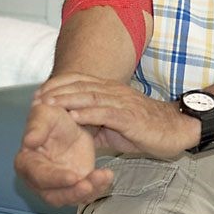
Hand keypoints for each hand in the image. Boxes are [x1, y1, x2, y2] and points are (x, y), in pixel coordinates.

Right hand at [14, 100, 113, 206]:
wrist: (71, 121)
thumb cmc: (52, 117)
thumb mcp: (44, 113)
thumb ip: (36, 126)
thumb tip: (28, 141)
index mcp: (27, 163)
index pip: (38, 175)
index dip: (55, 178)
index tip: (73, 177)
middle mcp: (40, 180)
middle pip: (53, 195)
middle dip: (72, 192)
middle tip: (89, 185)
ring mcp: (59, 185)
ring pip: (72, 197)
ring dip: (88, 191)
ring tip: (104, 177)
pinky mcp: (77, 184)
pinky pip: (87, 193)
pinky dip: (99, 187)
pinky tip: (108, 176)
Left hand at [36, 73, 197, 158]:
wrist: (177, 130)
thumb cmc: (147, 128)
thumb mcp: (117, 125)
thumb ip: (97, 124)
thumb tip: (75, 130)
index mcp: (111, 91)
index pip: (81, 82)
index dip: (59, 85)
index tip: (39, 93)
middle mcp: (115, 92)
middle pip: (81, 87)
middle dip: (56, 91)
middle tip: (35, 98)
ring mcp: (122, 103)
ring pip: (89, 97)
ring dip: (66, 100)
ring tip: (47, 105)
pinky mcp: (130, 117)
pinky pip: (105, 113)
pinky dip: (87, 114)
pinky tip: (72, 118)